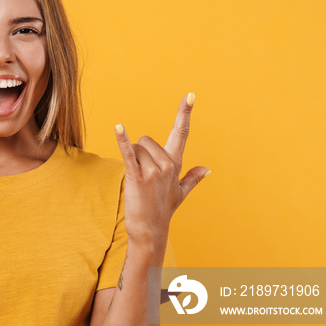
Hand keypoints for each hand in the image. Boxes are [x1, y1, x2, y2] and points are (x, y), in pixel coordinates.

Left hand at [114, 93, 208, 247]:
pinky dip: (122, 140)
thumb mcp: (180, 193)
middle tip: (141, 176)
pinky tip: (118, 128)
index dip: (185, 113)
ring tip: (136, 181)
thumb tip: (207, 169)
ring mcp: (154, 170)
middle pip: (146, 140)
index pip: (181, 133)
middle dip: (139, 153)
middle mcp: (168, 164)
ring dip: (131, 161)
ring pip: (135, 148)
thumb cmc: (162, 210)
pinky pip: (128, 153)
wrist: (150, 229)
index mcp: (176, 163)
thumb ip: (193, 178)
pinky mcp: (137, 176)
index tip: (190, 96)